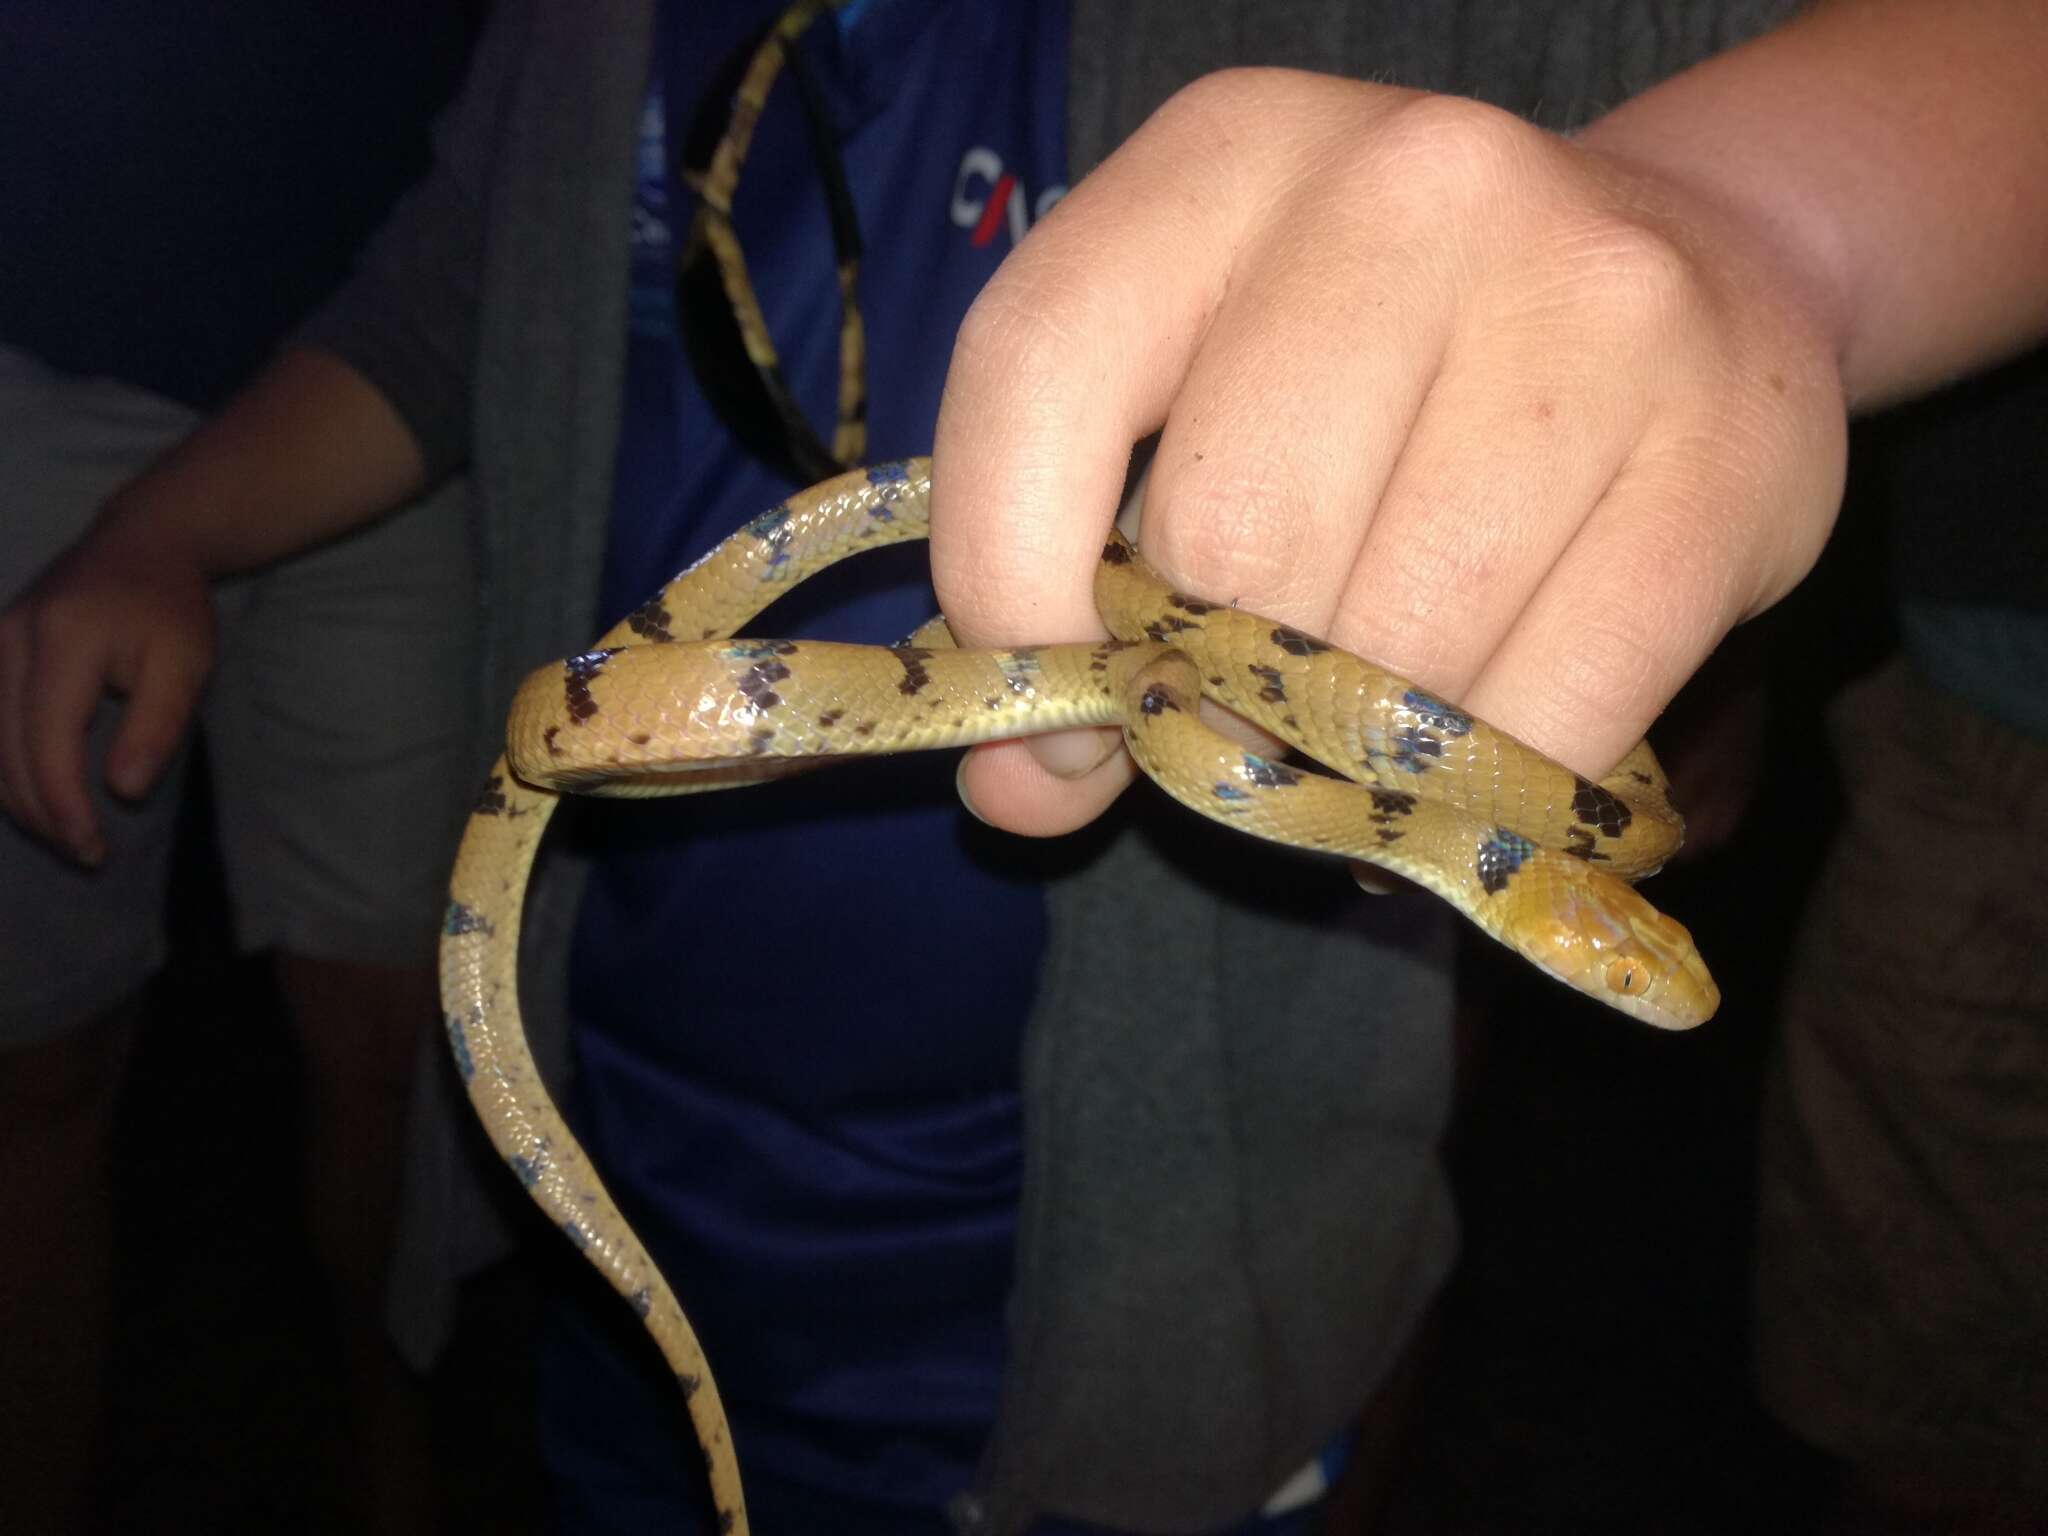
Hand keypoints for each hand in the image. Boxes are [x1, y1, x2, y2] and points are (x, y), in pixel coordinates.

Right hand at [0, 513, 216, 863]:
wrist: (140, 543)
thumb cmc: (170, 607)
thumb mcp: (187, 664)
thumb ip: (156, 726)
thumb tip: (122, 790)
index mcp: (64, 638)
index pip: (48, 739)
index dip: (63, 803)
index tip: (92, 849)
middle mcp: (11, 636)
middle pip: (7, 746)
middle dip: (40, 811)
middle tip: (84, 853)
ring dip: (17, 796)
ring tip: (63, 833)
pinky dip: (2, 766)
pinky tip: (31, 796)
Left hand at [930, 70, 1845, 835]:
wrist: (1700, 272)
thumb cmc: (1395, 364)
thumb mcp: (1208, 390)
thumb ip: (1075, 562)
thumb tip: (1023, 789)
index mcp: (1227, 155)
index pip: (1035, 373)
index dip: (1005, 586)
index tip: (1055, 719)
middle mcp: (1412, 190)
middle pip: (1229, 542)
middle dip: (1220, 685)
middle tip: (1257, 713)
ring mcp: (1592, 304)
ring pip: (1391, 653)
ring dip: (1359, 746)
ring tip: (1376, 717)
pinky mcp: (1728, 453)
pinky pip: (1548, 717)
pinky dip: (1485, 785)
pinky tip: (1475, 748)